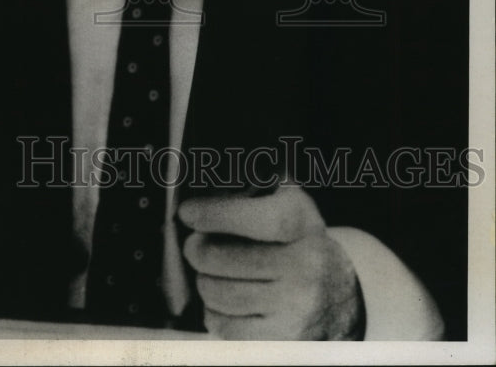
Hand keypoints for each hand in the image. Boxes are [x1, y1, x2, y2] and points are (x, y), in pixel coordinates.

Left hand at [177, 185, 363, 339]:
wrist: (339, 297)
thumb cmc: (298, 242)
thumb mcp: (289, 206)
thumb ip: (255, 190)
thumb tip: (205, 186)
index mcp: (303, 225)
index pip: (260, 219)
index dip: (217, 214)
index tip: (188, 212)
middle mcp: (305, 267)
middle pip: (223, 259)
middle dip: (197, 250)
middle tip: (194, 246)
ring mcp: (295, 308)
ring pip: (218, 293)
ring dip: (204, 281)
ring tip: (211, 274)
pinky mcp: (283, 341)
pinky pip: (226, 327)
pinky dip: (215, 312)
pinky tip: (226, 301)